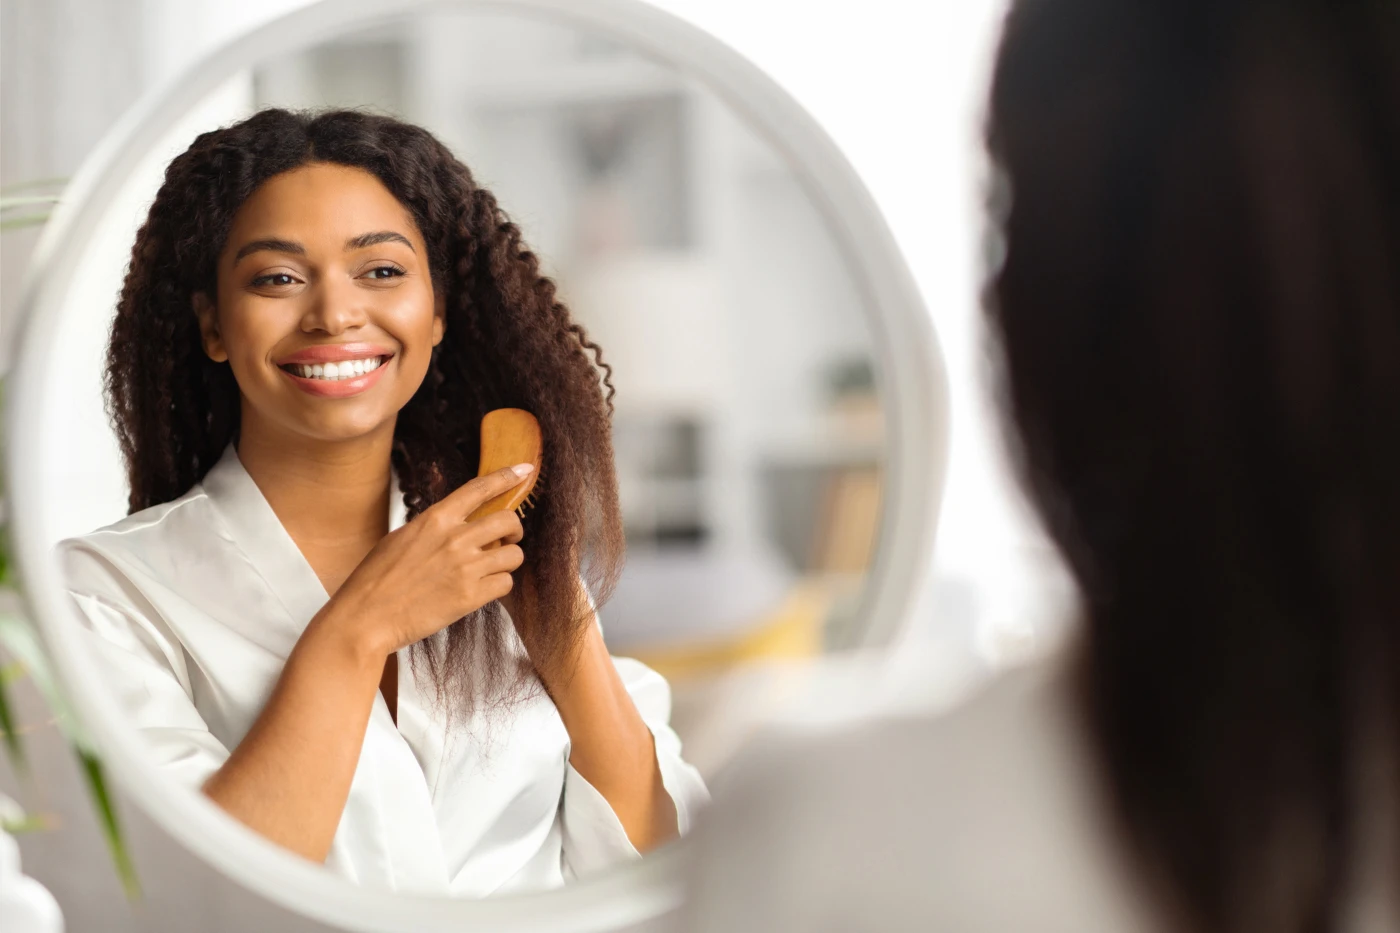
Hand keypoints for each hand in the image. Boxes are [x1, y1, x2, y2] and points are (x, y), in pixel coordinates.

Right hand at [315, 464, 533, 658]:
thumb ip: (433, 527)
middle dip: (514, 529)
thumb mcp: (401, 538)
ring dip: (507, 561)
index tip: (524, 470)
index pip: (479, 489)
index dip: (506, 477)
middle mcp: (455, 538)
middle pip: (508, 520)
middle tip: (508, 539)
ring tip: (491, 568)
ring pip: (514, 555)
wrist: (365, 617)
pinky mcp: (471, 596)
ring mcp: (465, 567)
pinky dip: (499, 585)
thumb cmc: (376, 579)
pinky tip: (483, 589)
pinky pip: (505, 583)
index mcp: (435, 519)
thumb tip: (456, 524)